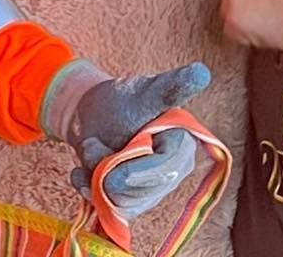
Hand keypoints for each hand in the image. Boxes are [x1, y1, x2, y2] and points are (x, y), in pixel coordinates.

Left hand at [67, 64, 210, 219]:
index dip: (135, 169)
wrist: (91, 114)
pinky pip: (106, 211)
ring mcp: (149, 192)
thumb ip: (170, 88)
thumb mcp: (144, 92)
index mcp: (181, 147)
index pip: (163, 171)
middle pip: (138, 193)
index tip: (113, 154)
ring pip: (119, 203)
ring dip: (94, 174)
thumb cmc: (122, 99)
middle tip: (95, 143)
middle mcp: (170, 175)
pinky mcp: (129, 204)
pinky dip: (86, 189)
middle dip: (107, 167)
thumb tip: (202, 72)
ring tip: (92, 148)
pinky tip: (81, 171)